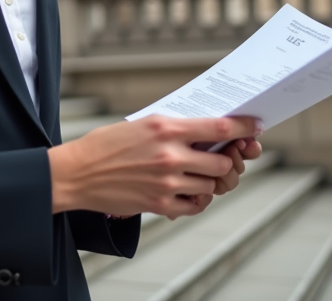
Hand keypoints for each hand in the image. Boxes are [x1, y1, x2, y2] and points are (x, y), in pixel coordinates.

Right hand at [48, 115, 257, 219]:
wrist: (77, 172)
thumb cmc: (106, 145)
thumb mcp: (141, 123)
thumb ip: (173, 128)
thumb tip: (206, 130)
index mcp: (166, 128)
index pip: (219, 126)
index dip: (243, 127)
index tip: (255, 127)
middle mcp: (170, 154)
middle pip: (222, 162)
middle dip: (225, 161)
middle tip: (219, 159)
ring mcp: (166, 182)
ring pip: (211, 186)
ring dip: (209, 182)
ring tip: (197, 176)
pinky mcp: (159, 204)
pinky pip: (194, 206)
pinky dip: (196, 200)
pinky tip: (187, 192)